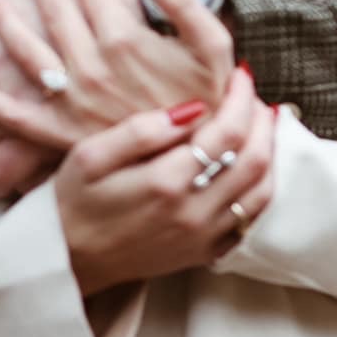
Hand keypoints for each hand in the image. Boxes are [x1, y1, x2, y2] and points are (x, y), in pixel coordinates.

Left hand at [0, 0, 234, 173]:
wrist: (205, 161)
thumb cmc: (214, 99)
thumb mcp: (213, 42)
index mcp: (125, 40)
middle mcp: (92, 67)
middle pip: (54, 11)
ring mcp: (72, 102)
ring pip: (26, 50)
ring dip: (4, 16)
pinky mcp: (61, 135)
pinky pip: (12, 117)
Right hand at [57, 67, 276, 294]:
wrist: (66, 261)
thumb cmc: (73, 202)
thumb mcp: (90, 156)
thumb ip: (141, 131)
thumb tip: (191, 108)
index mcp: (165, 183)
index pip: (227, 133)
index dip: (240, 99)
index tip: (239, 75)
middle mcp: (192, 213)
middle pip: (254, 159)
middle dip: (261, 121)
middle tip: (252, 95)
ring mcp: (202, 237)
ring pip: (261, 191)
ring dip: (269, 153)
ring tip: (260, 124)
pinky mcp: (204, 252)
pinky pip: (250, 219)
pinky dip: (261, 187)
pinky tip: (252, 165)